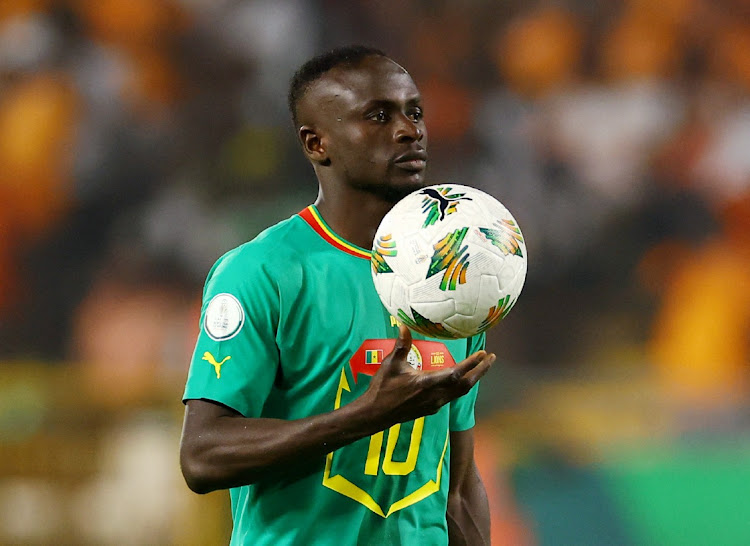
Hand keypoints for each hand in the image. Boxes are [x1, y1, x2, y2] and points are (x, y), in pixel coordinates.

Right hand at [361, 325, 494, 426]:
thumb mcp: (391, 364)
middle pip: (466, 385)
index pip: (456, 373)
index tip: (483, 354)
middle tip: (491, 358)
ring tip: (482, 366)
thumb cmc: (382, 388)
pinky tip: (462, 379)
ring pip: (461, 392)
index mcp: (426, 383)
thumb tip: (404, 326)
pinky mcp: (433, 408)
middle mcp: (435, 395)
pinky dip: (462, 385)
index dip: (471, 364)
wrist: (376, 414)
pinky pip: (453, 396)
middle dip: (481, 371)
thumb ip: (401, 345)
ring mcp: (435, 404)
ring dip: (474, 378)